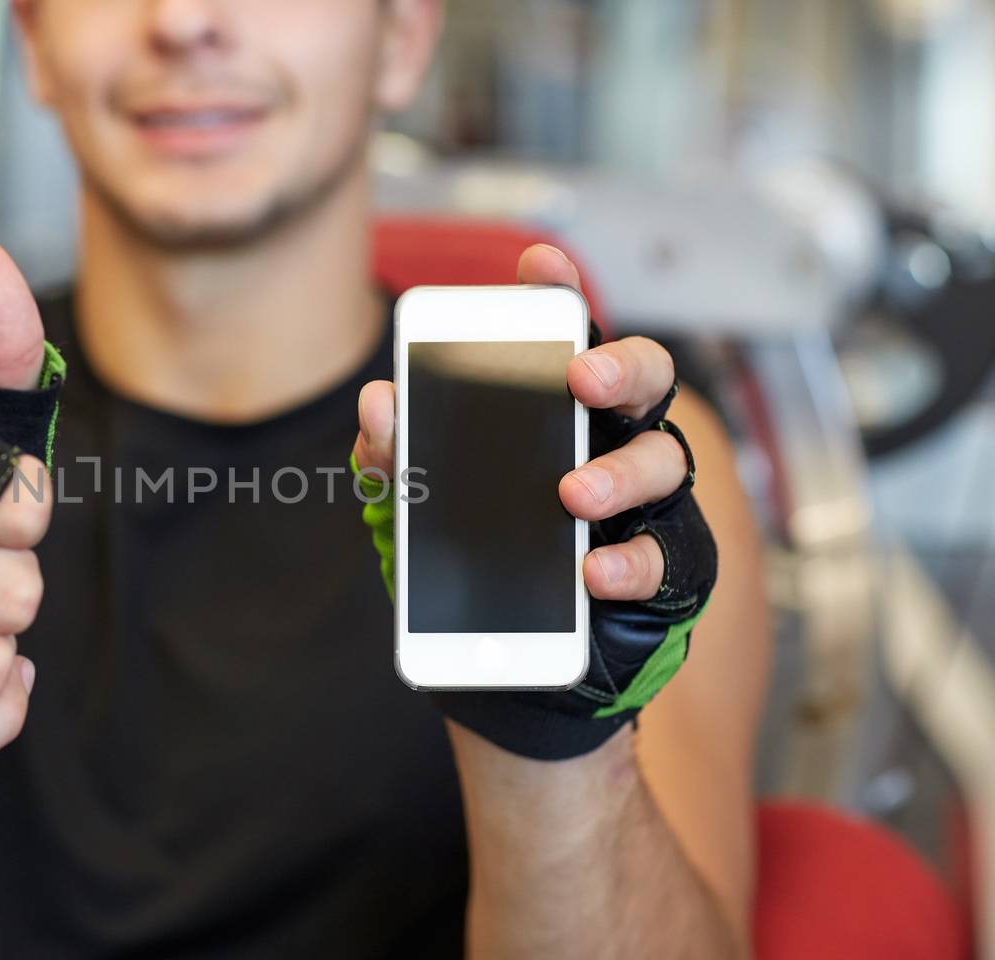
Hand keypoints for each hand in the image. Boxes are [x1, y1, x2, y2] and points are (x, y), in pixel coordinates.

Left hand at [351, 245, 717, 759]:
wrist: (508, 671)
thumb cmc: (473, 565)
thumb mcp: (418, 511)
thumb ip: (398, 458)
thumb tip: (376, 404)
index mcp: (553, 414)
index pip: (565, 337)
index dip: (560, 292)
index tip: (538, 259)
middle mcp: (610, 443)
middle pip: (640, 380)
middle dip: (618, 367)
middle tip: (581, 376)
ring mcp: (648, 506)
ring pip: (666, 462)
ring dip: (621, 474)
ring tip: (573, 495)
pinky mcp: (667, 569)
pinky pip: (669, 556)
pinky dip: (631, 562)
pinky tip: (595, 573)